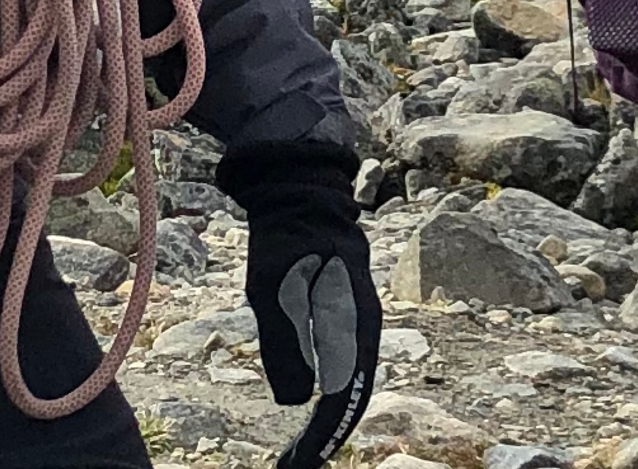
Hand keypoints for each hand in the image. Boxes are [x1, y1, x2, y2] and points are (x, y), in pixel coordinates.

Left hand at [220, 140, 381, 468]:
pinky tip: (309, 410)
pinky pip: (344, 368)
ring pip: (350, 385)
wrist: (301, 195)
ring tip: (301, 452)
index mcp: (352, 320)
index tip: (300, 464)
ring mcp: (359, 322)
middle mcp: (365, 326)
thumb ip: (284, 344)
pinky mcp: (346, 319)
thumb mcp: (272, 291)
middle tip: (294, 466)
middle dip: (326, 437)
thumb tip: (294, 402)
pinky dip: (328, 395)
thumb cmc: (284, 239)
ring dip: (328, 421)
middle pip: (352, 397)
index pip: (344, 395)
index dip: (324, 435)